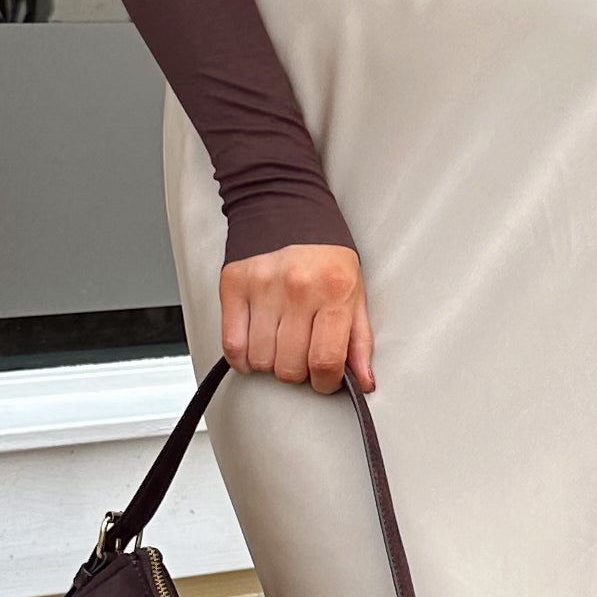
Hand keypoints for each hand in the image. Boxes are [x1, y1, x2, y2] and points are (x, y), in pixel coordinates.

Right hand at [221, 243, 374, 391]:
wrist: (290, 213)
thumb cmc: (326, 260)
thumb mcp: (355, 296)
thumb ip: (359, 342)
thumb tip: (363, 382)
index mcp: (333, 292)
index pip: (325, 361)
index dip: (325, 382)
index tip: (324, 379)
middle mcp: (297, 289)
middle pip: (289, 367)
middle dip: (298, 372)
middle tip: (302, 355)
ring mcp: (263, 287)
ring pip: (260, 360)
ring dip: (271, 363)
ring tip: (280, 344)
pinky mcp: (234, 286)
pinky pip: (232, 345)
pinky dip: (243, 358)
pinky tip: (255, 348)